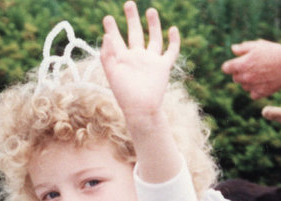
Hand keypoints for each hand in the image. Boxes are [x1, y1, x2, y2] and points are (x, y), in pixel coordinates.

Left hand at [100, 1, 179, 130]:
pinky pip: (171, 51)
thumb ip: (107, 54)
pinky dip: (173, 40)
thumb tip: (106, 36)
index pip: (116, 39)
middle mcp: (137, 57)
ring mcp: (151, 61)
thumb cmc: (124, 95)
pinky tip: (173, 28)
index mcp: (123, 59)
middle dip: (132, 19)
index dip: (112, 28)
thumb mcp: (112, 73)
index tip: (107, 17)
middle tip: (129, 3)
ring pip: (154, 38)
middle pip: (135, 33)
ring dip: (153, 24)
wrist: (141, 109)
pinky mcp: (163, 67)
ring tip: (151, 10)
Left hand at [221, 40, 280, 98]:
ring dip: (248, 82)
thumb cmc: (274, 51)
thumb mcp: (258, 45)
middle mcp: (245, 76)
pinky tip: (263, 83)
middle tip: (253, 67)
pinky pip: (253, 95)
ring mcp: (253, 86)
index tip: (238, 63)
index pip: (226, 68)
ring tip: (260, 74)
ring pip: (244, 87)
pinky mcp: (261, 93)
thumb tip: (233, 49)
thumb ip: (243, 48)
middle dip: (241, 73)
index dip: (231, 65)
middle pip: (235, 78)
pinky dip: (256, 90)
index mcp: (241, 64)